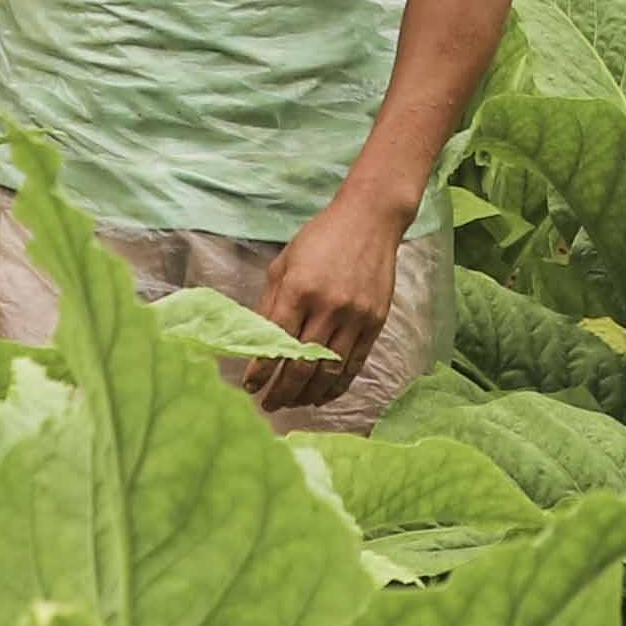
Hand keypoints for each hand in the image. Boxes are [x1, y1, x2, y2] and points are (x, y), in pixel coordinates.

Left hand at [244, 193, 405, 414]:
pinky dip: (337, 386)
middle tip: (269, 405)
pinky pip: (354, 365)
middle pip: (302, 364)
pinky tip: (322, 397)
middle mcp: (328, 306)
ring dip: (308, 395)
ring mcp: (355, 317)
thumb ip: (270, 303)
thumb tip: (256, 342)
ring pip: (329, 372)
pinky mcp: (375, 323)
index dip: (261, 371)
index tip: (250, 388)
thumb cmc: (321, 238)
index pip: (275, 342)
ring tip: (292, 404)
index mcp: (299, 289)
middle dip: (282, 391)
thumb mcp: (284, 263)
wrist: (370, 220)